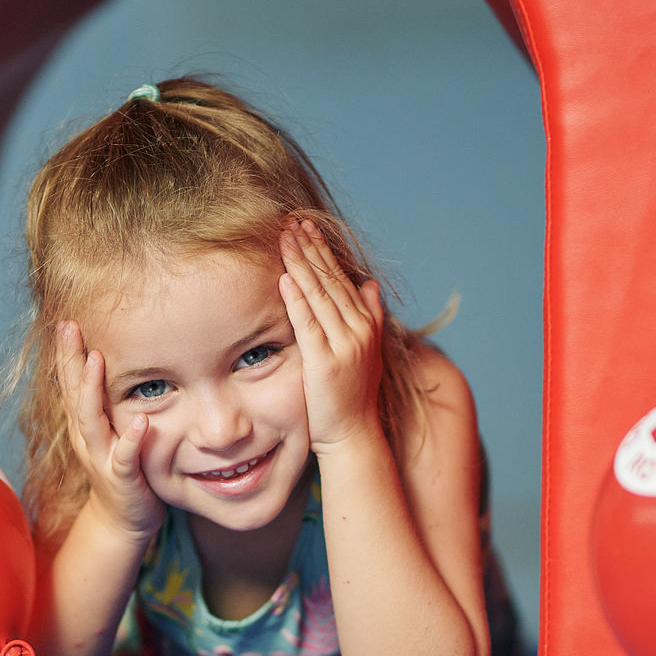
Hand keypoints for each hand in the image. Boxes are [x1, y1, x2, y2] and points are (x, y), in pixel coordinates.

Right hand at [56, 320, 163, 540]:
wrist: (123, 521)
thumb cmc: (121, 469)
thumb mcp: (110, 431)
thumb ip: (106, 403)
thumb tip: (107, 363)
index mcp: (84, 425)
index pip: (71, 383)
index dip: (66, 353)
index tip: (66, 321)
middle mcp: (86, 438)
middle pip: (73, 394)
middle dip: (70, 360)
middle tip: (68, 326)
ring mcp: (101, 458)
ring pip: (91, 421)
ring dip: (92, 390)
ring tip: (97, 360)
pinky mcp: (121, 479)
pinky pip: (124, 458)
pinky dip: (131, 440)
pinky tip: (141, 422)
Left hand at [279, 219, 384, 454]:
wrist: (353, 434)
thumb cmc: (353, 394)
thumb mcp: (366, 351)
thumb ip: (370, 316)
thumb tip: (369, 284)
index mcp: (366, 324)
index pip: (341, 278)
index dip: (323, 251)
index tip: (306, 228)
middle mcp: (359, 330)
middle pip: (331, 280)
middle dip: (310, 249)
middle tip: (291, 222)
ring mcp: (345, 346)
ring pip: (320, 296)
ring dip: (301, 264)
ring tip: (285, 239)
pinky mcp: (326, 362)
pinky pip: (309, 324)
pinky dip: (297, 300)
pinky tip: (284, 279)